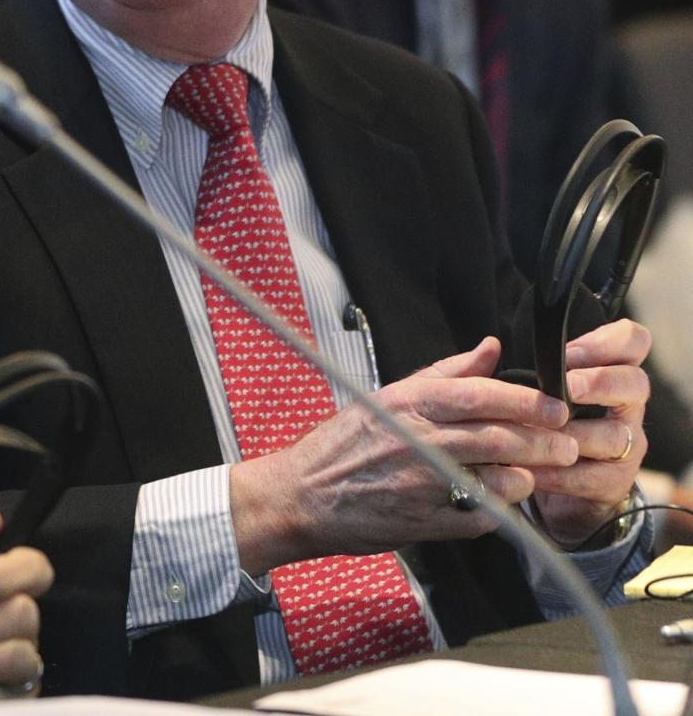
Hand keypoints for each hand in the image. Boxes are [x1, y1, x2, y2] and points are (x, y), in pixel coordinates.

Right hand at [230, 336, 575, 575]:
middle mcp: (417, 439)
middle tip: (567, 443)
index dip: (526, 400)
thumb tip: (490, 348)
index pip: (480, 394)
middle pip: (496, 437)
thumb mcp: (391, 394)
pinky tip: (506, 503)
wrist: (302, 493)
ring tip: (540, 473)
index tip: (557, 406)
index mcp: (410, 402)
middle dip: (540, 441)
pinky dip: (497, 511)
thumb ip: (446, 372)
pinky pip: (474, 519)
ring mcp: (419, 484)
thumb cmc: (347, 440)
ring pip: (491, 478)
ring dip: (525, 476)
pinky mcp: (420, 523)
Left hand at [530, 319, 650, 546]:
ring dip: (575, 433)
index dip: (607, 342)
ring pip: (616, 435)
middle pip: (636, 383)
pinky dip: (559, 473)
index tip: (569, 353)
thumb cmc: (545, 416)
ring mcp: (629, 443)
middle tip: (568, 387)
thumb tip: (490, 347)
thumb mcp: (538, 386)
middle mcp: (628, 403)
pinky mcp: (616, 480)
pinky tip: (531, 469)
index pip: (633, 341)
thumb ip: (523, 367)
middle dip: (600, 382)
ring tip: (540, 433)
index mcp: (612, 369)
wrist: (555, 476)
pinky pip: (593, 476)